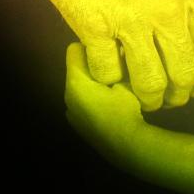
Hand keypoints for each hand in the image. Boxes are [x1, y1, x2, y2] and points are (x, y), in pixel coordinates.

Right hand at [28, 0, 193, 111]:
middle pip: (185, 73)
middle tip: (165, 98)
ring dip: (143, 96)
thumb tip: (185, 18)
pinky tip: (98, 68)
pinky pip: (106, 72)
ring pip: (150, 83)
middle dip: (177, 94)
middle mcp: (169, 7)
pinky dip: (102, 78)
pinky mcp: (93, 28)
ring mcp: (132, 19)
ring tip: (134, 96)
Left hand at [63, 42, 145, 166]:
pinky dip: (91, 97)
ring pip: (79, 85)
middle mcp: (67, 95)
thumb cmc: (126, 110)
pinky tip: (108, 104)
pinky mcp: (77, 123)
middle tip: (113, 68)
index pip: (74, 49)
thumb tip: (121, 48)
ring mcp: (70, 111)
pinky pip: (81, 100)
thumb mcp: (127, 82)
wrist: (126, 147)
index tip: (107, 51)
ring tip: (112, 87)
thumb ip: (120, 64)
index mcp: (75, 82)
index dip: (91, 46)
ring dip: (92, 82)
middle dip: (92, 65)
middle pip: (76, 68)